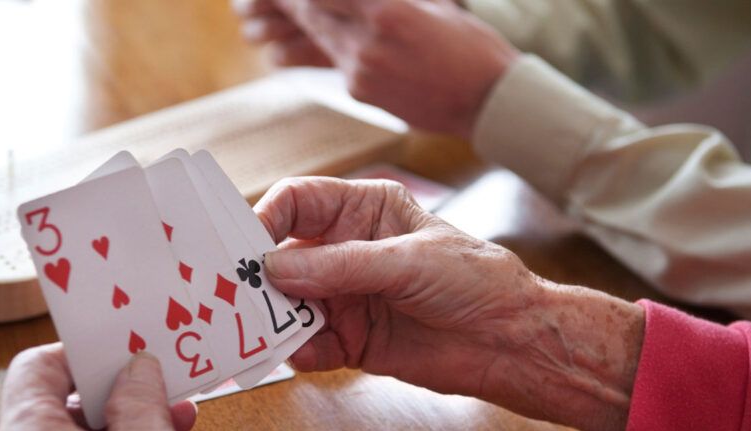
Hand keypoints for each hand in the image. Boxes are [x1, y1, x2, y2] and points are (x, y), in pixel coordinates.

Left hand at [234, 0, 517, 136]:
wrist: (487, 101)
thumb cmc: (469, 46)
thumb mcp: (433, 3)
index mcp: (390, 10)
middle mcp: (371, 40)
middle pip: (313, 11)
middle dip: (285, 1)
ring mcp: (363, 69)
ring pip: (317, 36)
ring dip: (292, 23)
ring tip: (263, 15)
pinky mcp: (362, 92)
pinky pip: (330, 61)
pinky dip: (313, 47)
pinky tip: (296, 42)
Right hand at [257, 178, 644, 430]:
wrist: (510, 341)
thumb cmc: (474, 279)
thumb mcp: (409, 261)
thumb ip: (342, 265)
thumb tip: (276, 268)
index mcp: (361, 210)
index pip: (296, 202)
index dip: (264, 218)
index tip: (242, 246)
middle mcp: (344, 250)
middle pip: (281, 256)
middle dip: (258, 275)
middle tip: (235, 294)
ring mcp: (343, 295)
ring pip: (288, 303)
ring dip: (274, 317)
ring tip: (265, 330)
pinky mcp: (349, 338)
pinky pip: (308, 344)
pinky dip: (301, 351)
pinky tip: (307, 354)